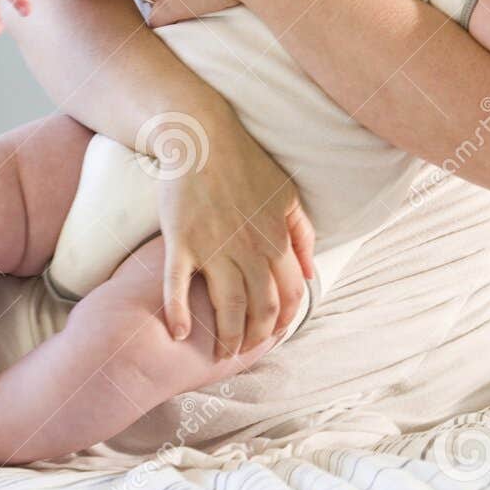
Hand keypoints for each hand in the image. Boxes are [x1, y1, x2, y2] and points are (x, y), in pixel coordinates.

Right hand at [148, 103, 315, 357]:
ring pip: (227, 306)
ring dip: (225, 337)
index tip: (272, 335)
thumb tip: (311, 273)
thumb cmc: (245, 163)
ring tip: (219, 353)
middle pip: (260, 309)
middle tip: (243, 351)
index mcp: (277, 239)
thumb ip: (303, 235)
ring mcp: (215, 247)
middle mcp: (250, 249)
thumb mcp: (287, 196)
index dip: (283, 321)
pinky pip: (178, 287)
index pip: (290, 295)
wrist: (202, 136)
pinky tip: (179, 334)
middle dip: (255, 337)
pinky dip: (179, 314)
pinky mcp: (182, 242)